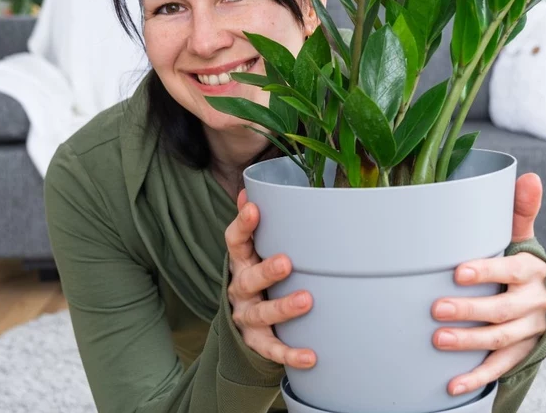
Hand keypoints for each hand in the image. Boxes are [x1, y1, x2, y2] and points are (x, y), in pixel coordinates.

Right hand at [225, 189, 316, 368]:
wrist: (242, 325)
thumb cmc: (256, 276)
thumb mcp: (251, 252)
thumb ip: (251, 225)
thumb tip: (247, 189)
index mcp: (240, 263)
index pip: (234, 242)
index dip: (243, 226)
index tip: (254, 209)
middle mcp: (240, 289)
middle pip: (248, 279)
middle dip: (266, 271)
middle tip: (286, 262)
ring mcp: (247, 317)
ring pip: (261, 314)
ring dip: (282, 308)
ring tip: (306, 300)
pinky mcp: (257, 342)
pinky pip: (272, 349)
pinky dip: (290, 354)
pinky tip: (311, 355)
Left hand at [431, 173, 545, 395]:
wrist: (535, 296)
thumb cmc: (515, 260)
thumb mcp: (519, 235)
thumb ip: (520, 210)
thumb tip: (530, 176)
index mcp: (533, 270)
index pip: (512, 270)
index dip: (487, 271)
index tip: (457, 272)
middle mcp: (536, 302)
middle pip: (503, 310)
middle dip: (469, 310)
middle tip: (436, 309)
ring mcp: (529, 330)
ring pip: (501, 340)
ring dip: (469, 343)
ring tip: (438, 340)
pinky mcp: (522, 352)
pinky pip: (501, 367)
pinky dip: (477, 377)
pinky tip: (453, 384)